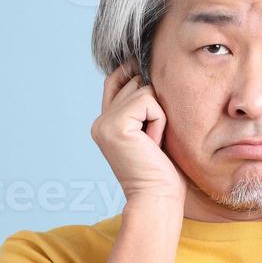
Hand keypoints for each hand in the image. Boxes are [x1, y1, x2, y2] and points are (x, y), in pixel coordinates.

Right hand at [91, 60, 186, 205]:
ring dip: (158, 114)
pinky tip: (153, 142)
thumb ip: (141, 107)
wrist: (156, 198)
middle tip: (153, 137)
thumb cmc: (161, 171)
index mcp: (104, 123)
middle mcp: (100, 121)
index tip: (142, 63)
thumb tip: (145, 73)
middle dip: (153, 104)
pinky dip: (159, 121)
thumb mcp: (149, 132)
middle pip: (133, 81)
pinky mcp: (116, 125)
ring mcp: (104, 122)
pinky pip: (148, 101)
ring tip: (153, 141)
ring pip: (142, 89)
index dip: (129, 70)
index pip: (114, 81)